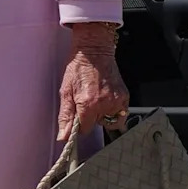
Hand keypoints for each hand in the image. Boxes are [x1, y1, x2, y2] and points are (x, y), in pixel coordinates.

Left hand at [57, 24, 128, 140]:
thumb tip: (63, 137)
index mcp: (88, 105)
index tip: (78, 116)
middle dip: (90, 116)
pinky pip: (120, 113)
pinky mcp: (125, 97)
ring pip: (108, 120)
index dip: (79, 125)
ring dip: (102, 114)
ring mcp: (117, 101)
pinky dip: (113, 109)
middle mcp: (105, 105)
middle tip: (86, 100)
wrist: (94, 51)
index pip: (84, 130)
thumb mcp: (65, 91)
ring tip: (96, 98)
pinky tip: (105, 98)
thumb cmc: (78, 68)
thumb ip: (65, 116)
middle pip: (96, 124)